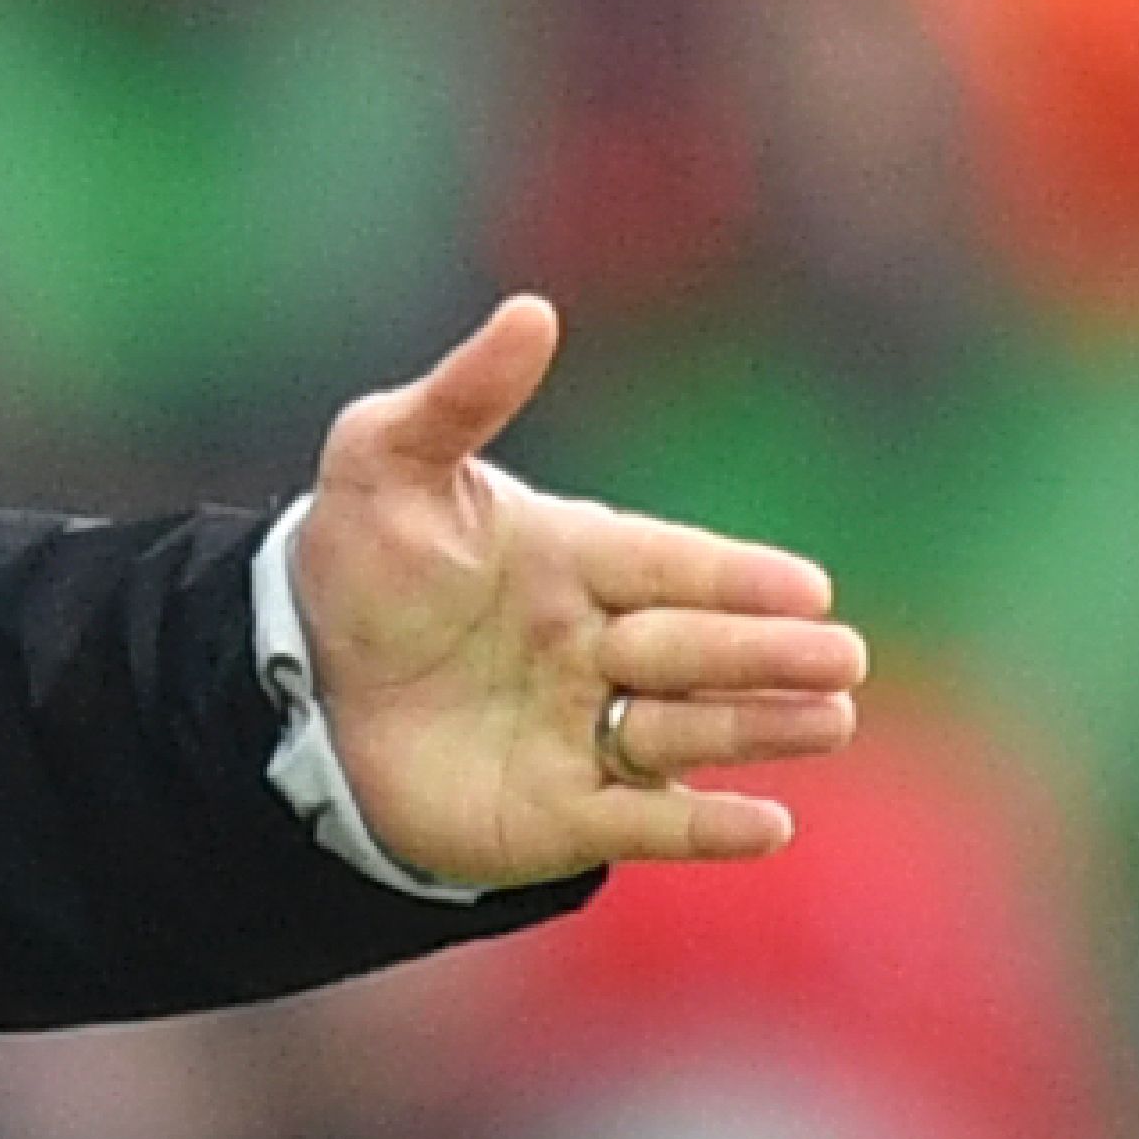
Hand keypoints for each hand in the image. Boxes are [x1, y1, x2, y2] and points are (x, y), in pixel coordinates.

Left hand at [288, 295, 866, 886]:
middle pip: (694, 648)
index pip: (669, 565)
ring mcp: (586, 729)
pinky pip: (644, 822)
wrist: (296, 679)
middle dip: (766, 653)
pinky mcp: (562, 812)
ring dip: (759, 726)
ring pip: (689, 729)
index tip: (806, 586)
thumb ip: (463, 396)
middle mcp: (598, 644)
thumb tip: (533, 311)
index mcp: (573, 558)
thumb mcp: (387, 461)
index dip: (734, 576)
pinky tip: (770, 824)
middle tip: (842, 656)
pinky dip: (704, 827)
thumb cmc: (356, 558)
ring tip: (832, 718)